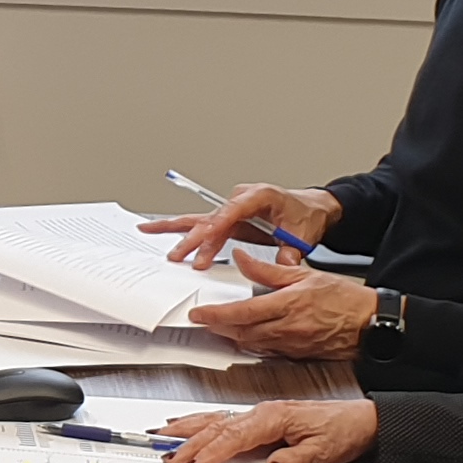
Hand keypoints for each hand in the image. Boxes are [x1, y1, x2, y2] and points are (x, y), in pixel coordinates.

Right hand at [141, 183, 341, 267]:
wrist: (312, 208)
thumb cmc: (306, 215)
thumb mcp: (302, 235)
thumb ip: (291, 253)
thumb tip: (283, 266)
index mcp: (260, 196)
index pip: (234, 210)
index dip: (219, 225)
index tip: (206, 240)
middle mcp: (241, 199)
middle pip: (212, 218)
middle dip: (194, 238)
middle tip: (180, 256)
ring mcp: (232, 208)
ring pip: (200, 218)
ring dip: (177, 230)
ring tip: (149, 231)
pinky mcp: (229, 219)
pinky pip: (203, 223)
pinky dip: (182, 229)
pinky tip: (161, 229)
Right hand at [157, 399, 376, 462]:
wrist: (361, 421)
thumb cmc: (343, 431)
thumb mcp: (322, 451)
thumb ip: (294, 461)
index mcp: (273, 417)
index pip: (234, 436)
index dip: (211, 452)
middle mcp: (261, 412)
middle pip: (216, 426)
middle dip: (188, 441)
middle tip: (167, 457)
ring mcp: (258, 414)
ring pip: (214, 419)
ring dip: (187, 428)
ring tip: (163, 436)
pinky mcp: (260, 420)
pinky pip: (223, 419)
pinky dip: (200, 422)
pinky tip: (189, 425)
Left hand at [188, 258, 379, 357]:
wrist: (370, 324)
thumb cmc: (344, 299)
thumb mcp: (304, 274)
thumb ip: (268, 268)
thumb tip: (242, 258)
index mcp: (287, 305)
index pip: (242, 312)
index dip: (215, 315)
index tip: (198, 313)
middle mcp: (287, 328)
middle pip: (241, 332)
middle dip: (217, 327)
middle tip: (203, 319)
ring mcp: (291, 345)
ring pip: (251, 344)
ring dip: (232, 337)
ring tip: (220, 326)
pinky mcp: (297, 355)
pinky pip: (267, 351)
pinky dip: (253, 344)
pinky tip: (247, 336)